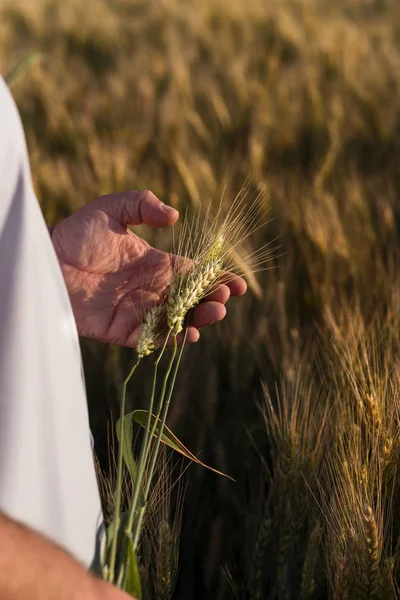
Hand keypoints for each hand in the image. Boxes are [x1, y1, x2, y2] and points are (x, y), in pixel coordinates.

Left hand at [51, 190, 246, 347]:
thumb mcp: (111, 209)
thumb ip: (142, 205)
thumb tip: (175, 217)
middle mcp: (151, 290)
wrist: (47, 260)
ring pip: (176, 321)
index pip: (194, 275)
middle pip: (191, 300)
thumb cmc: (76, 233)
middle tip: (225, 299)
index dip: (217, 280)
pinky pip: (150, 339)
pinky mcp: (121, 330)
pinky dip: (170, 340)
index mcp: (155, 264)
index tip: (240, 284)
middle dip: (212, 301)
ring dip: (197, 320)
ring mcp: (138, 311)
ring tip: (213, 313)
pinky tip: (186, 333)